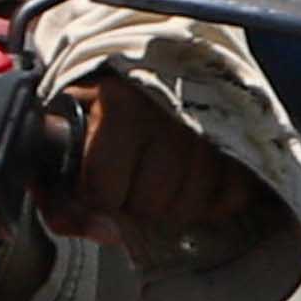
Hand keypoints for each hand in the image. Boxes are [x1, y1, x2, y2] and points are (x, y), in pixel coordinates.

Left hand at [42, 76, 270, 258]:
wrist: (144, 67)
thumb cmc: (99, 110)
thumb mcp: (64, 136)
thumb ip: (60, 194)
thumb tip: (103, 233)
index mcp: (116, 105)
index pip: (103, 191)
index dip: (95, 196)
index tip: (95, 181)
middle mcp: (166, 113)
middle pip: (148, 204)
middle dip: (133, 202)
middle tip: (128, 178)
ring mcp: (208, 125)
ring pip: (188, 206)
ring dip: (170, 205)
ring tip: (157, 178)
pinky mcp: (240, 137)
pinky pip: (229, 197)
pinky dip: (211, 202)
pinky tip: (190, 183)